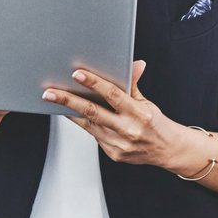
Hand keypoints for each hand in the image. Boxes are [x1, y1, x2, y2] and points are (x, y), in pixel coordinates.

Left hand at [48, 61, 194, 169]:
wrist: (168, 150)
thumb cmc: (155, 122)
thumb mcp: (146, 102)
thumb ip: (133, 84)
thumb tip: (135, 63)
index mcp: (139, 114)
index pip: (113, 95)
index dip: (94, 83)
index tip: (77, 73)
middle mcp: (128, 130)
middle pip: (93, 112)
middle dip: (68, 101)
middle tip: (49, 92)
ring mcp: (119, 144)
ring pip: (88, 124)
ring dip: (69, 112)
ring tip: (53, 99)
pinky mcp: (113, 154)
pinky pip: (93, 135)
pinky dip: (83, 123)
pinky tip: (72, 114)